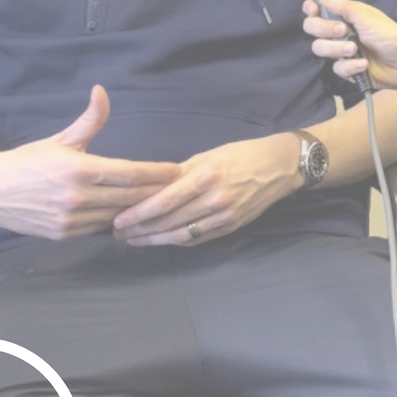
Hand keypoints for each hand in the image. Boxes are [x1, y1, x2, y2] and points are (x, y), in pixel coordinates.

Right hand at [0, 86, 179, 239]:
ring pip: (118, 215)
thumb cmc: (27, 162)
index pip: (130, 174)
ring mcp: (71, 220)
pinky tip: (131, 213)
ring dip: (139, 208)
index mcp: (79, 170)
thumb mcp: (60, 139)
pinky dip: (117, 220)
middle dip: (156, 192)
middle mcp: (77, 198)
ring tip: (162, 200)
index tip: (177, 169)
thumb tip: (102, 90)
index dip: (157, 173)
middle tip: (179, 185)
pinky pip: (101, 227)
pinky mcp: (65, 235)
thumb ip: (89, 120)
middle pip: (131, 198)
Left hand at [111, 132, 301, 245]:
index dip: (137, 214)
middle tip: (118, 234)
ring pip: (180, 235)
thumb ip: (179, 173)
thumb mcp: (208, 155)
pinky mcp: (231, 228)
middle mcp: (214, 200)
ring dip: (153, 240)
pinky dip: (175, 241)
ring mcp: (224, 217)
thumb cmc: (241, 154)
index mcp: (206, 176)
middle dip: (139, 230)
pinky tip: (160, 239)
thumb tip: (148, 186)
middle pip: (168, 222)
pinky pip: (197, 239)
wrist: (280, 167)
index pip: (163, 202)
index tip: (117, 220)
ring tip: (133, 240)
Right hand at [303, 0, 396, 88]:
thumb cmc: (393, 36)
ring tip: (355, 49)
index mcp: (345, 16)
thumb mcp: (368, 17)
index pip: (317, 10)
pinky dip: (350, 66)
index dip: (311, 10)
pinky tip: (364, 65)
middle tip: (343, 31)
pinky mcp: (348, 70)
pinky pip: (337, 69)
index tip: (314, 11)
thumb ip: (343, 7)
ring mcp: (343, 51)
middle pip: (313, 29)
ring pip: (321, 49)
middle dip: (324, 29)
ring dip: (337, 49)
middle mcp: (341, 32)